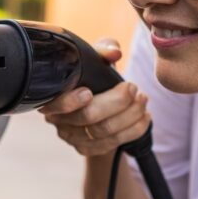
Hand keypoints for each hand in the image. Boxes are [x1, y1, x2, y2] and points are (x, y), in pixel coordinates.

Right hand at [38, 38, 149, 156]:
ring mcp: (72, 137)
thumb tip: (114, 52)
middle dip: (116, 103)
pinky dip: (133, 130)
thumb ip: (103, 49)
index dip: (70, 101)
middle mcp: (58, 119)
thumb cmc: (93, 75)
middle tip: (134, 88)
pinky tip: (144, 117)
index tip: (89, 92)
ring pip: (104, 133)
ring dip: (130, 116)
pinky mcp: (87, 149)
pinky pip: (112, 144)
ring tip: (143, 99)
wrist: (96, 102)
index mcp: (53, 95)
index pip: (56, 103)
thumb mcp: (96, 58)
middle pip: (86, 118)